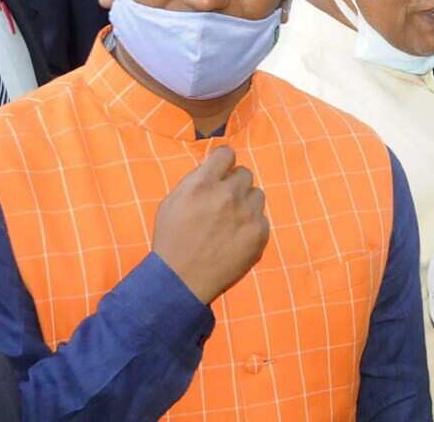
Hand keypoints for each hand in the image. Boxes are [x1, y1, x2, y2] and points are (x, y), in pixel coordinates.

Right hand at [152, 146, 269, 304]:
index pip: (227, 153)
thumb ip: (195, 180)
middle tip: (223, 202)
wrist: (182, 279)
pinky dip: (251, 224)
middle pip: (245, 173)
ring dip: (245, 202)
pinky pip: (261, 217)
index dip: (223, 162)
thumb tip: (214, 166)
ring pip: (257, 194)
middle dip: (234, 184)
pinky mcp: (259, 232)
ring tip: (230, 220)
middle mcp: (227, 195)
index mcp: (202, 185)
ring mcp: (247, 214)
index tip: (221, 171)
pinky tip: (236, 236)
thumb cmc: (172, 240)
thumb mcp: (171, 202)